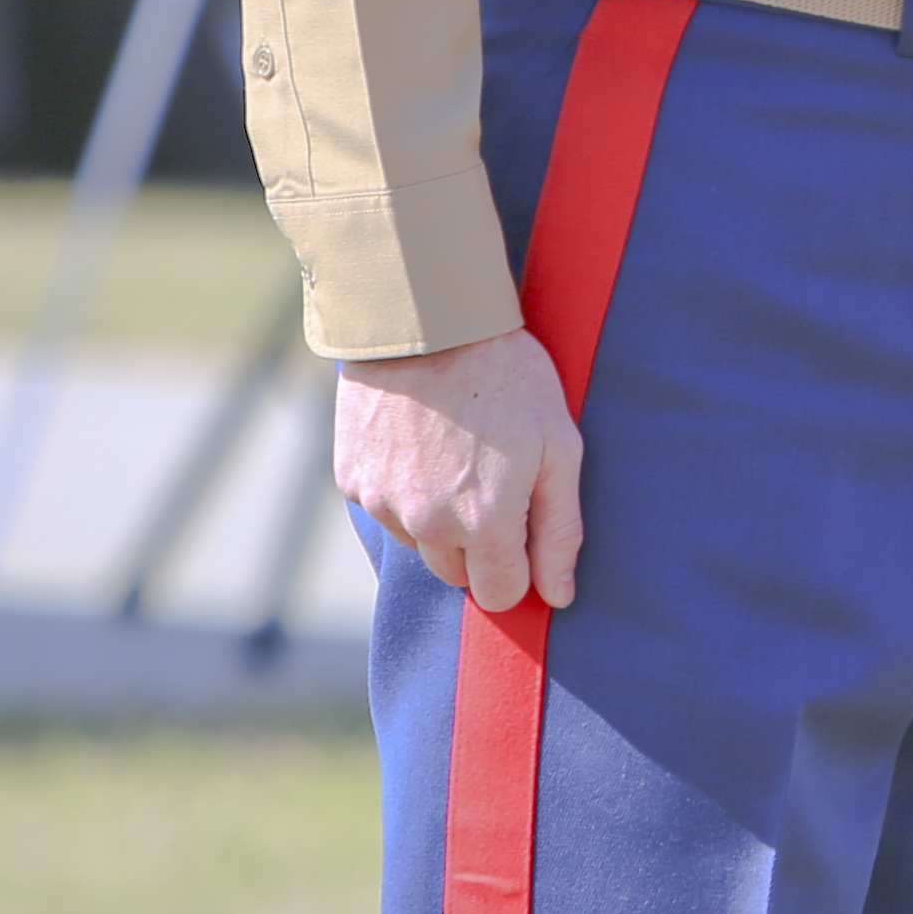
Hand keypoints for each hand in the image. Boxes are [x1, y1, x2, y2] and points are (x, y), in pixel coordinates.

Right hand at [334, 325, 584, 614]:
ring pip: (418, 541)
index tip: (524, 527)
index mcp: (484, 522)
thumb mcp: (559, 445)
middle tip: (493, 481)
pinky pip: (384, 508)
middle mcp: (427, 524)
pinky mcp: (352, 478)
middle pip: (457, 573)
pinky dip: (403, 489)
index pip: (500, 594)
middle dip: (479, 545)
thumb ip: (560, 529)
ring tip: (456, 452)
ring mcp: (383, 502)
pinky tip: (421, 442)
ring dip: (438, 517)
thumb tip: (559, 596)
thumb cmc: (508, 377)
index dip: (518, 567)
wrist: (428, 318)